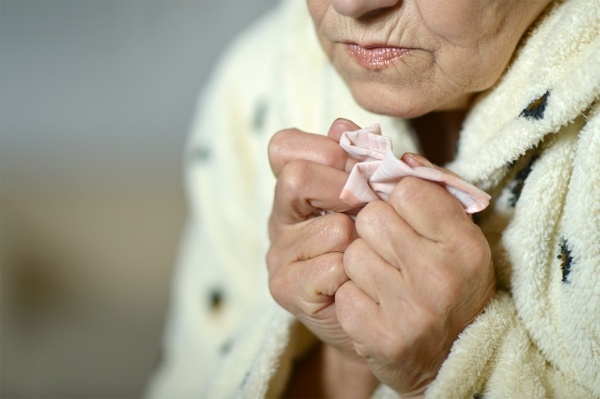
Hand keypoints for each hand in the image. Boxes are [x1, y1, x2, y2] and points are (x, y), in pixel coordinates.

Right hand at [267, 119, 379, 397]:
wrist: (379, 308)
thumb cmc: (378, 246)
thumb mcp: (376, 196)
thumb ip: (364, 159)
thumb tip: (342, 124)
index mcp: (296, 189)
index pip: (284, 146)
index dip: (322, 148)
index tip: (356, 165)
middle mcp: (281, 218)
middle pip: (295, 178)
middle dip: (344, 188)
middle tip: (369, 207)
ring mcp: (278, 254)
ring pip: (327, 227)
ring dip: (361, 238)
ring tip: (372, 251)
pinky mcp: (285, 288)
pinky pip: (330, 267)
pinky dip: (356, 271)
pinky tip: (360, 279)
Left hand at [335, 159, 495, 397]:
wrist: (454, 357)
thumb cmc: (449, 282)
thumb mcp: (451, 233)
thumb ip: (417, 182)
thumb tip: (356, 130)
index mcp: (464, 244)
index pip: (407, 187)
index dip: (394, 196)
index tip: (398, 211)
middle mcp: (442, 276)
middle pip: (372, 218)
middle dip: (372, 229)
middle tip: (388, 249)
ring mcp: (412, 310)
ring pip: (351, 253)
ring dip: (359, 264)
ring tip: (383, 281)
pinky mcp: (383, 338)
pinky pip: (343, 292)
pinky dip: (352, 297)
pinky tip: (374, 307)